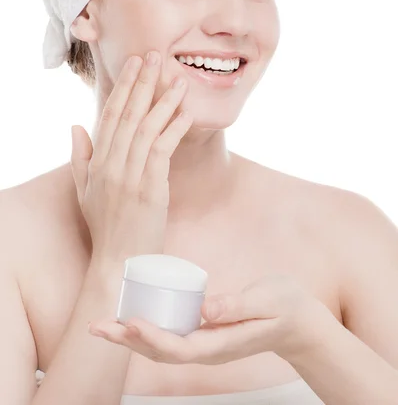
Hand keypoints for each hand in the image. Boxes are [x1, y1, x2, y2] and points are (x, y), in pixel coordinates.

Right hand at [70, 51, 192, 270]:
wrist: (121, 261)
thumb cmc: (106, 225)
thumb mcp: (84, 191)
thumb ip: (80, 156)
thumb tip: (75, 125)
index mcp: (97, 162)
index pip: (110, 115)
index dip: (123, 87)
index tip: (134, 63)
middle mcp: (111, 165)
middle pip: (128, 115)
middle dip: (142, 83)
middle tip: (155, 56)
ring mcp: (130, 177)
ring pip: (146, 129)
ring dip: (163, 102)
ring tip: (177, 80)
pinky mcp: (151, 189)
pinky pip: (162, 151)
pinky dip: (174, 129)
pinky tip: (186, 113)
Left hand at [88, 273, 328, 363]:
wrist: (298, 322)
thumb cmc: (284, 307)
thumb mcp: (267, 300)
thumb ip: (238, 304)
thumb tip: (206, 309)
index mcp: (222, 343)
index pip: (180, 348)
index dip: (151, 338)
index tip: (129, 323)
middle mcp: (208, 349)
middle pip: (162, 352)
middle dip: (127, 340)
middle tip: (98, 325)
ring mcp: (205, 344)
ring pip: (162, 347)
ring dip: (130, 337)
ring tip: (103, 325)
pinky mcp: (204, 334)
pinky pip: (171, 337)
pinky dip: (147, 330)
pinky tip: (132, 319)